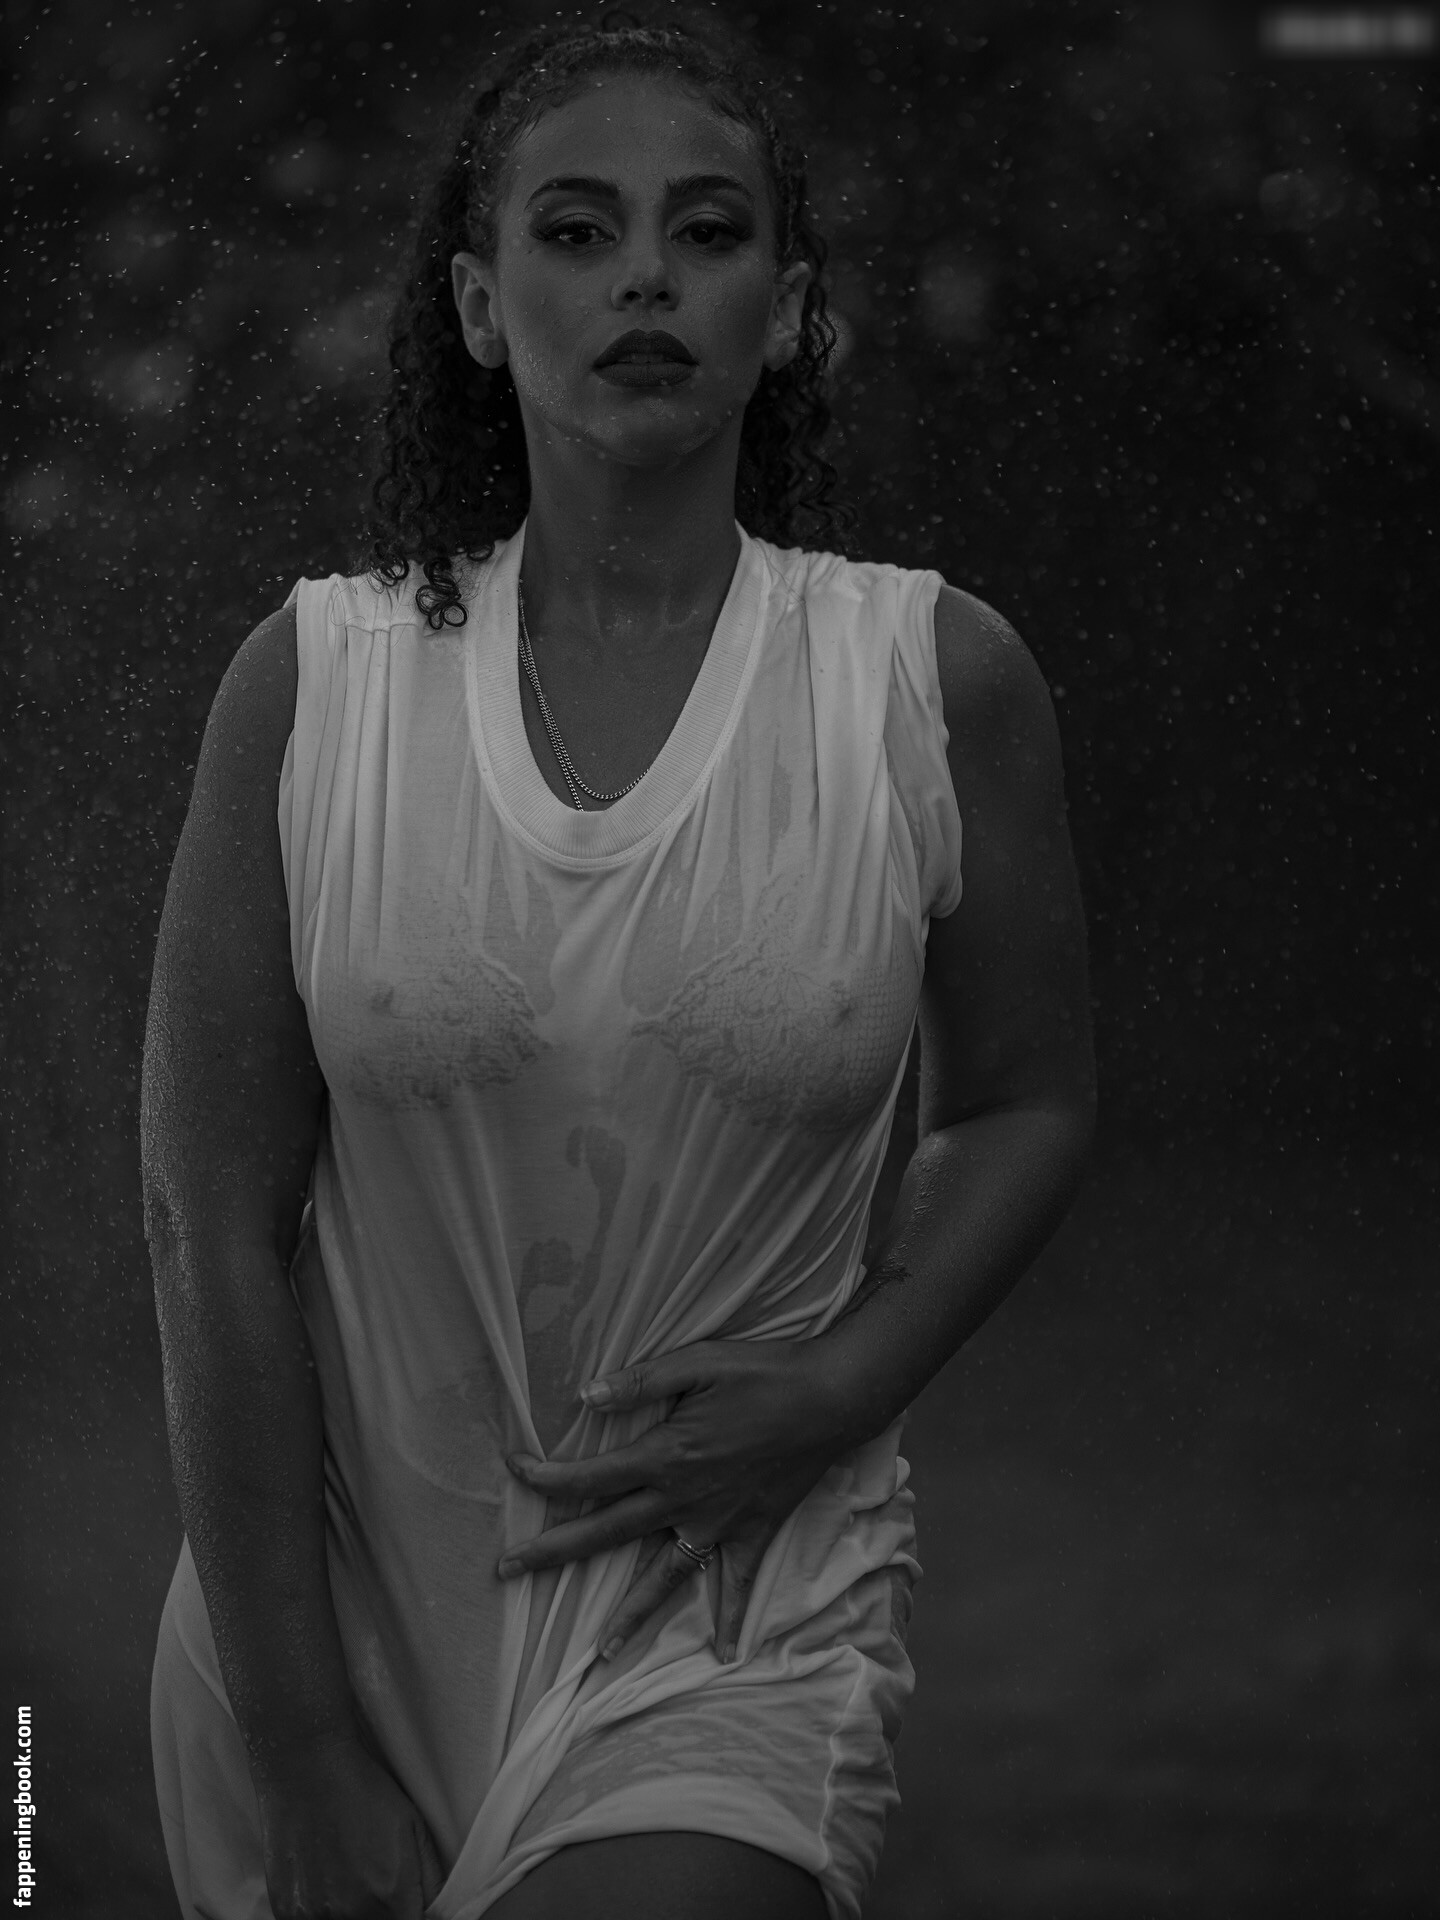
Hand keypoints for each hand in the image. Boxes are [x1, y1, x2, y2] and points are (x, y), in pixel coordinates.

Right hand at [253, 1732, 445, 1918]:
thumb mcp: (413, 1827)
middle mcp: (352, 1913)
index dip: (411, 1917)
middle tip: (374, 1884)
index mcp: (391, 1894)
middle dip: (383, 1915)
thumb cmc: (364, 1791)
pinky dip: (321, 1913)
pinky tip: (323, 1880)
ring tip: (347, 1878)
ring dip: (351, 1915)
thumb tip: (436, 1915)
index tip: (407, 1906)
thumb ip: (431, 1881)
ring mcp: (315, 1916)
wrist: (307, 1768)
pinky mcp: (287, 1911)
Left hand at [497, 1340, 852, 1664]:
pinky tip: (724, 1655)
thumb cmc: (762, 1373)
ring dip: (630, 1614)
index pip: (591, 1476)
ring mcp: (719, 1523)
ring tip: (600, 1654)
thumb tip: (585, 1395)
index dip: (546, 1475)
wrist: (830, 1397)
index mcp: (666, 1456)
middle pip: (607, 1532)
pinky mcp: (753, 1531)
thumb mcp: (698, 1362)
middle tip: (506, 1571)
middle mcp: (685, 1499)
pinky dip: (730, 1619)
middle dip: (553, 1552)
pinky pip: (737, 1584)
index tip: (513, 1469)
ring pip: (665, 1577)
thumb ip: (640, 1382)